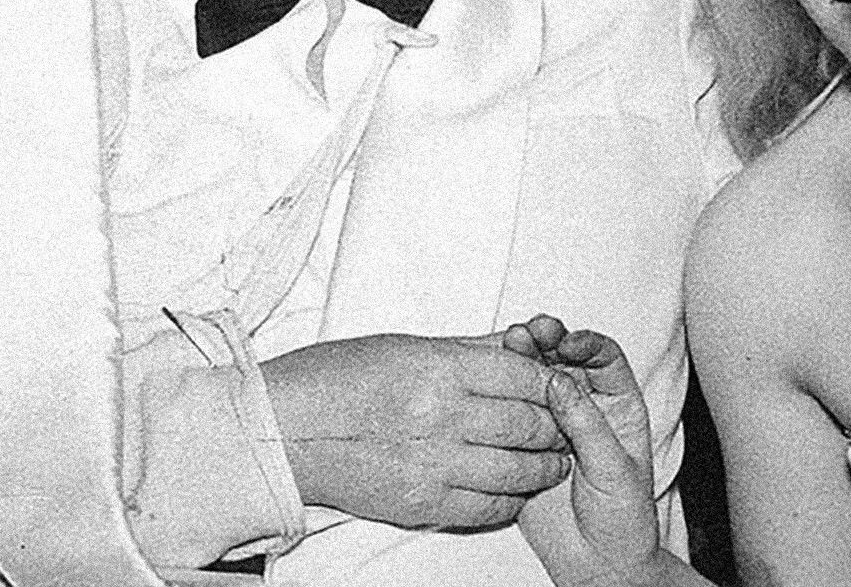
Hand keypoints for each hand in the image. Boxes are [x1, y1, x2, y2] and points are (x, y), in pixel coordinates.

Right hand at [262, 333, 569, 528]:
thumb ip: (467, 349)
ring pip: (518, 472)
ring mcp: (433, 465)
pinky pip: (488, 508)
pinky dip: (511, 499)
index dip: (553, 383)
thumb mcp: (405, 345)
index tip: (561, 387)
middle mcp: (441, 417)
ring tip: (552, 459)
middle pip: (530, 425)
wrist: (284, 431)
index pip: (524, 377)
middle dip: (557, 426)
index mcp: (438, 369)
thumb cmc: (336, 378)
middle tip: (565, 425)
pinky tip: (514, 488)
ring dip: (545, 466)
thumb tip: (516, 343)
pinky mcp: (422, 504)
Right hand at [507, 318, 700, 585]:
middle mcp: (585, 409)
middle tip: (531, 332)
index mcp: (617, 406)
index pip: (603, 359)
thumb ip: (587, 425)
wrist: (598, 563)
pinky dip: (503, 394)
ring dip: (523, 361)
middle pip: (564, 361)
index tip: (568, 342)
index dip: (586, 343)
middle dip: (547, 342)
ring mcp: (553, 424)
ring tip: (509, 345)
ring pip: (536, 381)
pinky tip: (493, 381)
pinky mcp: (525, 444)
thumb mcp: (614, 468)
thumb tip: (557, 381)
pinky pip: (514, 412)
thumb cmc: (622, 519)